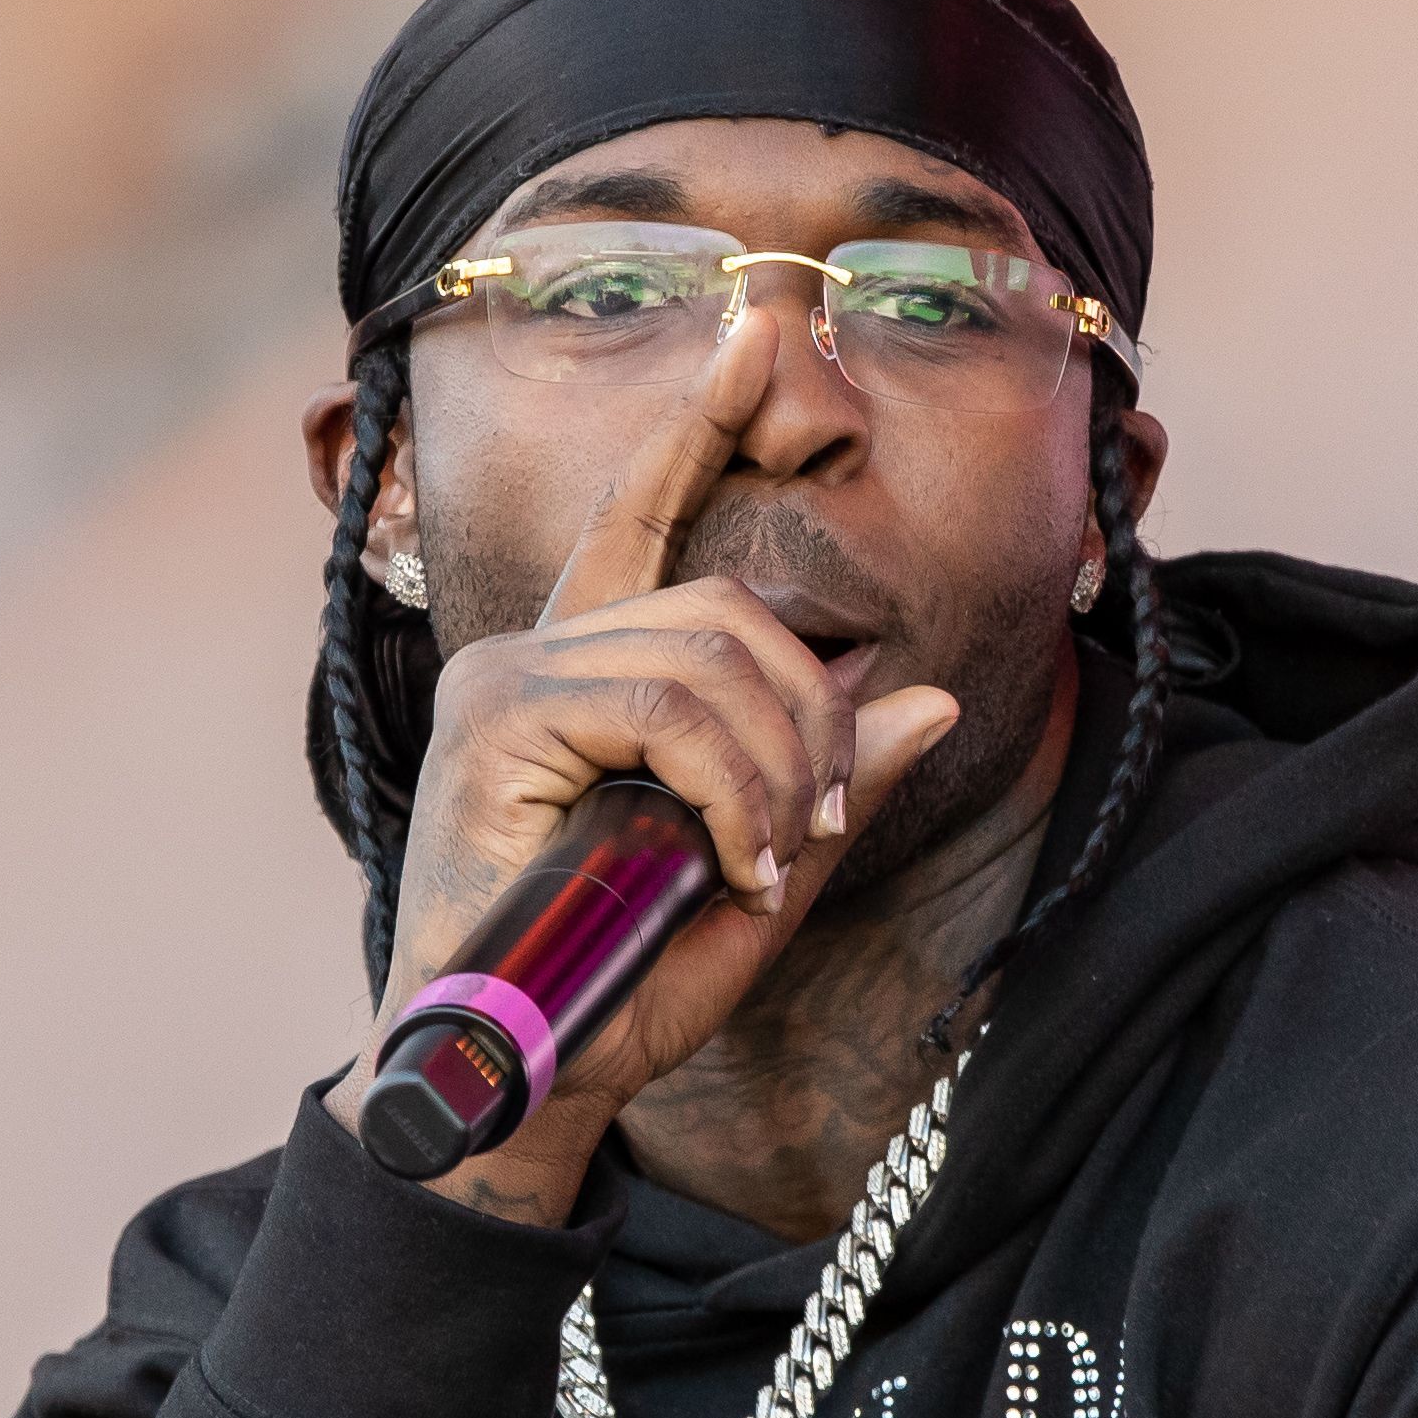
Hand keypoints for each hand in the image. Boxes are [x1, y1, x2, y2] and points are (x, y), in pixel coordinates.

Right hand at [333, 304, 963, 1222]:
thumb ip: (831, 786)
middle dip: (809, 722)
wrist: (522, 1080)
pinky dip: (732, 788)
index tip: (754, 338)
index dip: (698, 429)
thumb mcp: (760, 880)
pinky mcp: (495, 719)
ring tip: (764, 866)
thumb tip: (922, 698)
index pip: (644, 522)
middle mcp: (537, 658)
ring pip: (709, 657)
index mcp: (589, 676)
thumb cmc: (619, 988)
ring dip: (778, 771)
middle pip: (726, 612)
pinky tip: (731, 862)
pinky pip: (668, 707)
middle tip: (813, 837)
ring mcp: (506, 681)